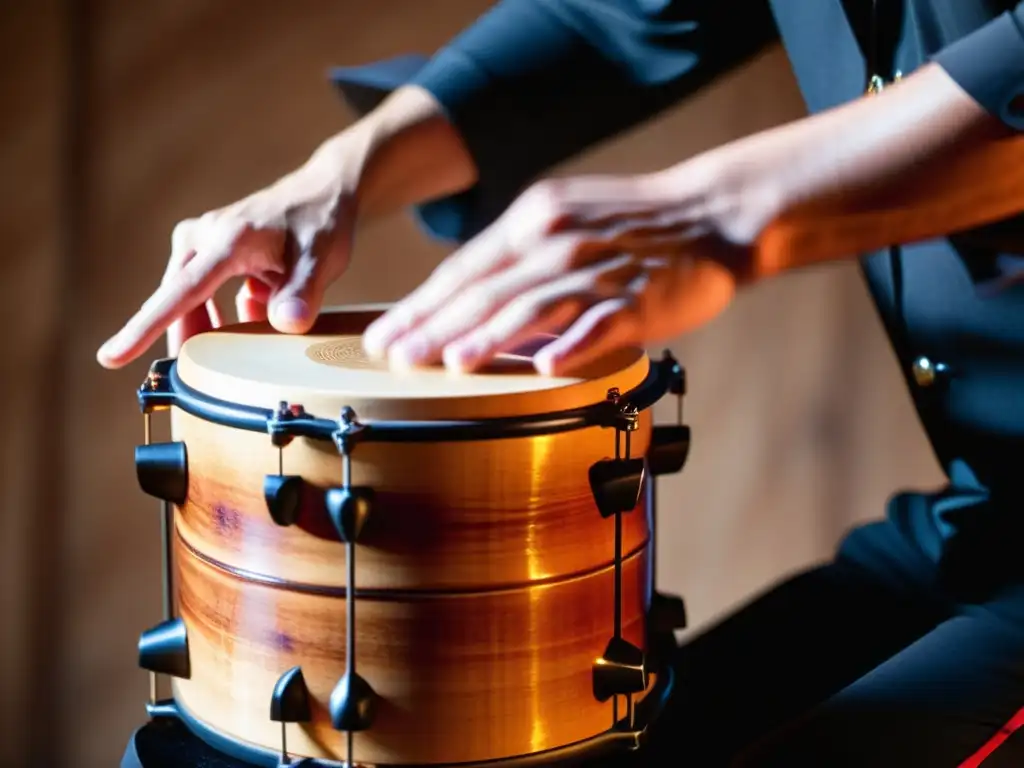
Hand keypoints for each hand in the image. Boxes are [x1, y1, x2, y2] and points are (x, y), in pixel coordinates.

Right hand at [96, 139, 358, 368]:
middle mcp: (202, 238)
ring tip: (237, 342)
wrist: (322, 193)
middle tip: (202, 378)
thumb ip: (303, 293)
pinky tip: (254, 308)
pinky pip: (205, 296)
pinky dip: (228, 312)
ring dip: (212, 326)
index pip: (178, 294)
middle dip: (190, 340)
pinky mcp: (207, 252)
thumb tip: (286, 324)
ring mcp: (200, 243)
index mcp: (225, 241)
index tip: (111, 357)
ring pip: (190, 302)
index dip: (144, 329)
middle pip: (180, 304)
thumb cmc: (321, 225)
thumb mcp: (322, 260)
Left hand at [363, 157, 779, 375]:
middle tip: (395, 356)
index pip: (464, 269)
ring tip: (451, 363)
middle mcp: (557, 241)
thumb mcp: (566, 218)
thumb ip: (520, 256)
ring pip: (533, 307)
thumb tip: (473, 303)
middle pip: (486, 290)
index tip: (383, 335)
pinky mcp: (638, 299)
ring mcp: (598, 270)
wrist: (714, 211)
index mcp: (534, 220)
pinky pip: (600, 323)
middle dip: (435, 325)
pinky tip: (543, 368)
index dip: (421, 305)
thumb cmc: (634, 223)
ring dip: (489, 336)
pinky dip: (571, 345)